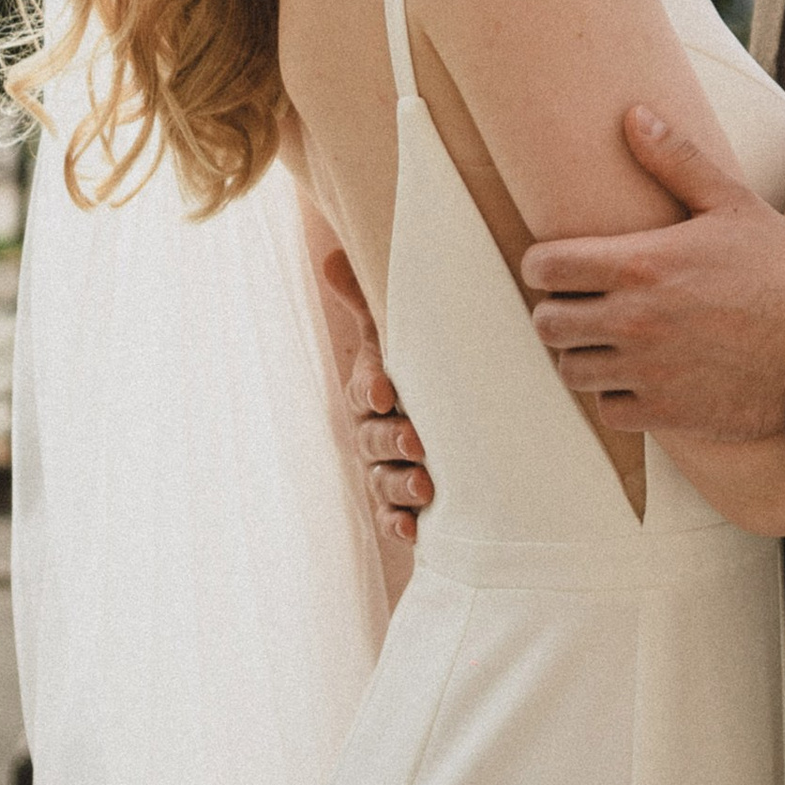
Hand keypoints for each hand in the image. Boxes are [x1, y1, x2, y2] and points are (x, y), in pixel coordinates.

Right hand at [339, 300, 435, 549]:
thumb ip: (366, 299)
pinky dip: (401, 523)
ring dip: (399, 485)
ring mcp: (385, 469)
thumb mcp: (399, 335)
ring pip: (382, 480)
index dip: (370, 389)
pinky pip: (393, 516)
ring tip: (425, 486)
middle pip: (372, 438)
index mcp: (373, 390)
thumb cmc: (420, 370)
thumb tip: (328, 254)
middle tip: (417, 441)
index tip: (385, 392)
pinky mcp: (402, 502)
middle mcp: (373, 431)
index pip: (364, 389)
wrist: (456, 420)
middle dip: (391, 440)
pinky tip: (415, 529)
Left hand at [524, 110, 784, 438]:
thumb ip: (676, 159)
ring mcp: (647, 371)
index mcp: (641, 265)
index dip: (541, 264)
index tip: (554, 265)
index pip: (546, 267)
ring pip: (571, 370)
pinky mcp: (665, 411)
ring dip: (581, 354)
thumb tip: (633, 115)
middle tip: (578, 303)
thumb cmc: (781, 269)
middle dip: (555, 309)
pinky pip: (608, 410)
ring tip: (605, 339)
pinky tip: (638, 374)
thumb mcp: (731, 204)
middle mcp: (634, 321)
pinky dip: (615, 394)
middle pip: (546, 324)